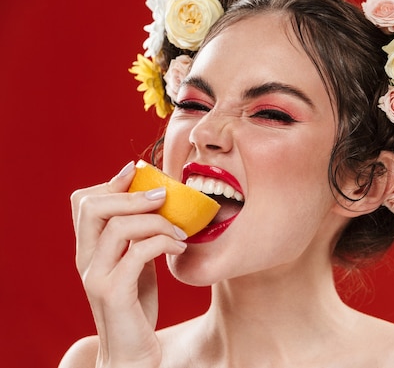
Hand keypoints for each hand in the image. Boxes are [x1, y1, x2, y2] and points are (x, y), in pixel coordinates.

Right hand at [70, 161, 187, 366]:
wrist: (132, 351)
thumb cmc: (136, 305)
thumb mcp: (135, 262)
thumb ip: (136, 236)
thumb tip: (155, 200)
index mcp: (88, 248)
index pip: (84, 202)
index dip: (112, 181)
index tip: (141, 173)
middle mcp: (85, 259)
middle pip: (92, 206)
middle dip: (132, 194)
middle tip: (164, 197)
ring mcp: (96, 276)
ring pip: (118, 227)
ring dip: (157, 221)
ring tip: (180, 231)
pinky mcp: (114, 292)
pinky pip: (138, 253)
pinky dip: (164, 242)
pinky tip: (180, 247)